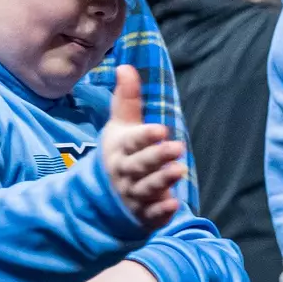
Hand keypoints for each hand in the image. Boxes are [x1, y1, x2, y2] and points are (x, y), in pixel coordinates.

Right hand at [99, 65, 186, 230]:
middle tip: (177, 147)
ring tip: (180, 170)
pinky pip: (151, 215)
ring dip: (163, 180)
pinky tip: (174, 205)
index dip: (145, 136)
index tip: (161, 129)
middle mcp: (124, 172)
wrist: (102, 197)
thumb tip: (125, 66)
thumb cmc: (119, 154)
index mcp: (120, 149)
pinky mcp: (143, 214)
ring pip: (147, 188)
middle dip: (157, 157)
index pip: (132, 141)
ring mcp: (133, 195)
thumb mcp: (121, 127)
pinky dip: (161, 212)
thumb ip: (127, 100)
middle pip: (140, 165)